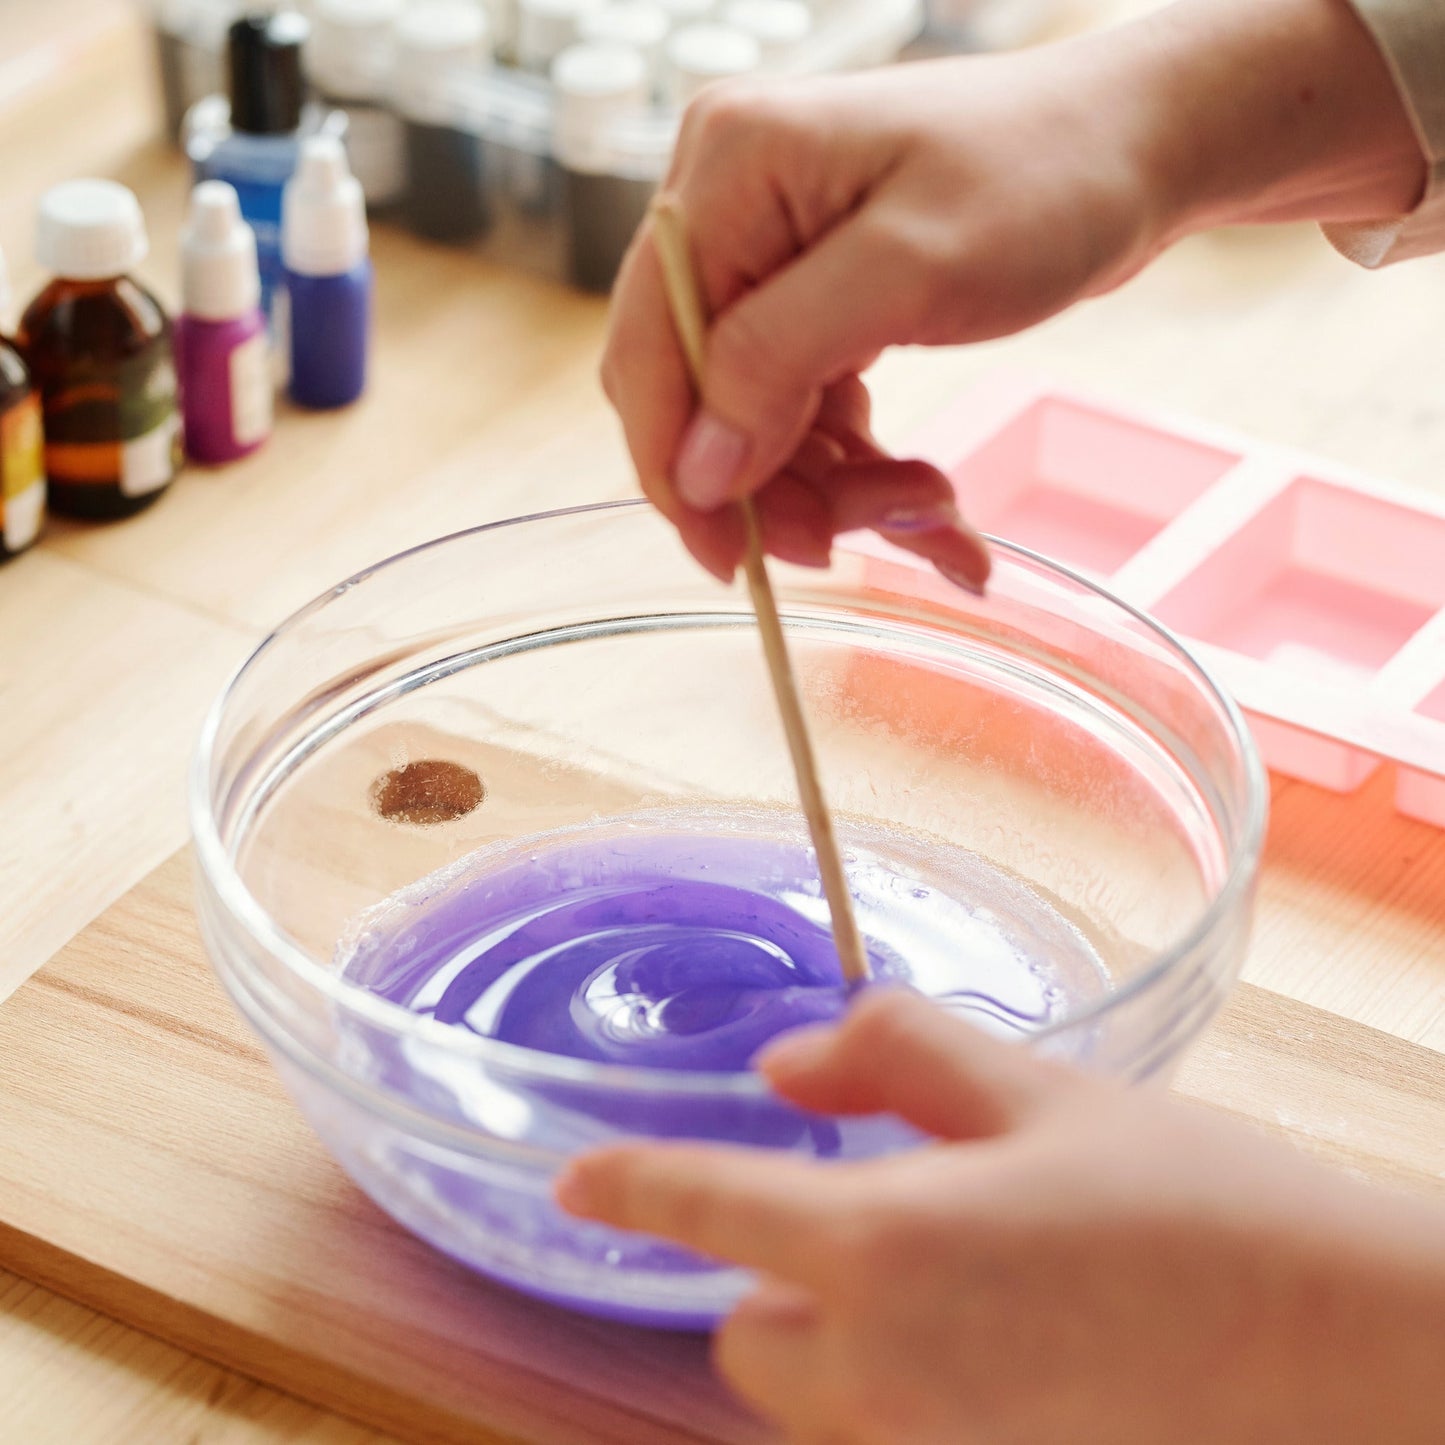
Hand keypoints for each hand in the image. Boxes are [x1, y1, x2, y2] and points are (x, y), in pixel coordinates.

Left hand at [558, 990, 1444, 1444]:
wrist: (1344, 1354)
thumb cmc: (1197, 1203)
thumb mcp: (1041, 1092)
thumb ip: (895, 1057)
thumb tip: (787, 1064)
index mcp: (883, 1252)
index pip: (708, 1209)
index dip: (631, 1185)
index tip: (575, 1177)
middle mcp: (886, 1376)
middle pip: (750, 1337)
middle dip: (777, 1276)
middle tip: (881, 1217)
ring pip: (818, 1396)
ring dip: (841, 1336)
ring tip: (966, 1278)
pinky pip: (894, 1432)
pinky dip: (907, 1384)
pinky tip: (1011, 1337)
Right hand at [604, 41, 1158, 583]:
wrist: (1135, 147)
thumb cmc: (1045, 174)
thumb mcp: (910, 268)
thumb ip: (780, 360)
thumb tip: (696, 466)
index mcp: (726, 173)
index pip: (649, 350)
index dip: (679, 466)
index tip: (733, 557)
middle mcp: (731, 213)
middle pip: (699, 397)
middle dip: (776, 484)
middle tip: (855, 538)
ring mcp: (772, 259)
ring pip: (757, 423)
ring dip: (834, 489)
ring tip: (933, 510)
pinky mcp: (815, 299)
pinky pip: (806, 413)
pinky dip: (860, 468)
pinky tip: (929, 501)